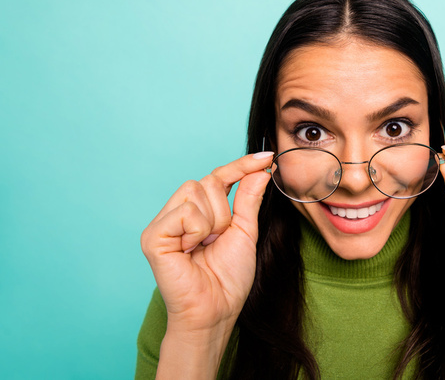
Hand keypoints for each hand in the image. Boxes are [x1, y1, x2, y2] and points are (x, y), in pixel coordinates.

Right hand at [140, 152, 272, 333]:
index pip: (218, 177)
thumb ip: (249, 198)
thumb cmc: (228, 278)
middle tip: (218, 239)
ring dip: (213, 221)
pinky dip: (197, 230)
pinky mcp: (152, 236)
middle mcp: (177, 213)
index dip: (241, 166)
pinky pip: (186, 211)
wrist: (216, 310)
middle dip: (224, 210)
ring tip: (205, 246)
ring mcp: (162, 223)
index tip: (268, 158)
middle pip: (207, 180)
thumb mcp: (245, 231)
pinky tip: (191, 250)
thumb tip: (261, 168)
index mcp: (198, 212)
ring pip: (196, 191)